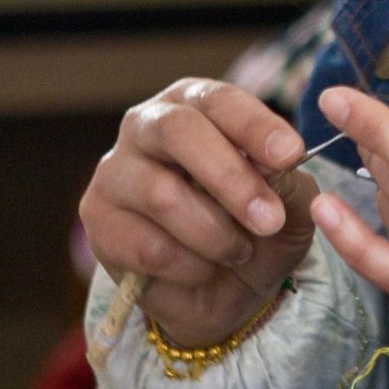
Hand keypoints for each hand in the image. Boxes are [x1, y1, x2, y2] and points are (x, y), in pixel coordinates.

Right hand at [80, 78, 316, 347]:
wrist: (225, 289)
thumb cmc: (256, 226)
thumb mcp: (289, 203)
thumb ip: (286, 179)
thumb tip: (275, 162)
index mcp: (196, 104)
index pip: (219, 99)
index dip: (254, 125)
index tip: (290, 155)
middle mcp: (148, 125)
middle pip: (178, 131)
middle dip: (231, 178)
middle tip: (270, 220)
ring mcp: (115, 171)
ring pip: (162, 195)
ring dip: (214, 233)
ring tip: (239, 251)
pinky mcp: (98, 219)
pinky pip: (145, 244)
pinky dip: (187, 265)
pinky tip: (203, 269)